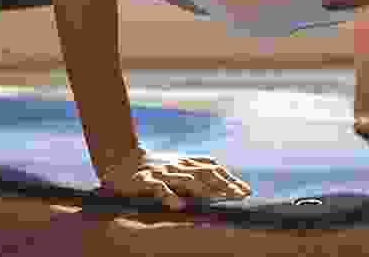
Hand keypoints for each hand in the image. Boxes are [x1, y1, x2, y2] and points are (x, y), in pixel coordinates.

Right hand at [99, 154, 252, 211]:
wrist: (122, 162)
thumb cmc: (155, 168)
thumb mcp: (179, 168)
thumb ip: (198, 172)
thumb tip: (224, 179)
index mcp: (187, 162)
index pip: (214, 169)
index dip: (230, 179)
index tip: (246, 192)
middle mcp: (178, 165)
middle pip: (205, 174)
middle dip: (223, 186)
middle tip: (239, 198)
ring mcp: (162, 171)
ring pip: (186, 180)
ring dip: (203, 191)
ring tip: (217, 201)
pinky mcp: (144, 180)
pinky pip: (158, 188)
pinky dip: (168, 196)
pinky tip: (178, 207)